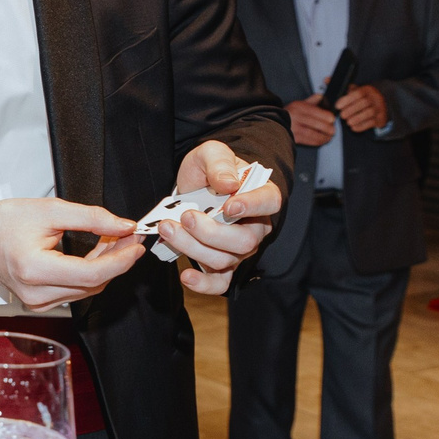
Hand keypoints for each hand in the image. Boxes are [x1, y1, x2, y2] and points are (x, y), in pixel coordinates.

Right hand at [0, 197, 142, 311]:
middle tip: (129, 234)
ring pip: (88, 289)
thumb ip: (91, 218)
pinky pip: (76, 291)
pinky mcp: (39, 302)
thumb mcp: (50, 210)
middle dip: (117, 259)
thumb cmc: (2, 222)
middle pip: (93, 283)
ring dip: (105, 265)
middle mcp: (35, 293)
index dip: (120, 260)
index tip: (137, 244)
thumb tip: (123, 226)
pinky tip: (96, 253)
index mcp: (35, 269)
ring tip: (113, 239)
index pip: (92, 274)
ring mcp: (37, 302)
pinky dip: (91, 273)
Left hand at [157, 139, 282, 295]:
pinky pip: (219, 283)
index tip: (229, 206)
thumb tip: (228, 184)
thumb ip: (219, 163)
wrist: (194, 186)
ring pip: (224, 260)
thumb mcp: (211, 154)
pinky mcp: (220, 265)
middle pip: (244, 241)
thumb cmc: (210, 170)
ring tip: (168, 229)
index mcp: (260, 196)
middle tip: (185, 217)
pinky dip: (202, 284)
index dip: (252, 206)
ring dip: (193, 248)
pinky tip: (185, 275)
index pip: (269, 202)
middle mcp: (255, 227)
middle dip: (211, 232)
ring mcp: (238, 250)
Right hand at [286, 96, 336, 146]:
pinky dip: (316, 141)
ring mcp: (293, 128)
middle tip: (333, 130)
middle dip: (327, 128)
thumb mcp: (299, 104)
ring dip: (323, 137)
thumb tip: (321, 97)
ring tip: (329, 137)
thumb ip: (311, 101)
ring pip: (312, 133)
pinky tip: (322, 141)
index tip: (332, 120)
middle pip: (315, 123)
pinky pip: (307, 140)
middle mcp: (295, 116)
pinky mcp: (293, 137)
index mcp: (298, 107)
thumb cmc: (290, 113)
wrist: (274, 122)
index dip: (326, 116)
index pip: (315, 111)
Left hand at [335, 85, 388, 132]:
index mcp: (367, 90)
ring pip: (369, 113)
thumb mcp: (354, 91)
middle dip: (351, 110)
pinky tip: (353, 127)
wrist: (381, 105)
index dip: (347, 100)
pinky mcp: (381, 118)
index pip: (358, 93)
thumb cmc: (362, 98)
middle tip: (342, 115)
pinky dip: (361, 126)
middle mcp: (375, 98)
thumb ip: (340, 87)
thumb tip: (326, 80)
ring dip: (356, 118)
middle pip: (364, 103)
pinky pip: (372, 123)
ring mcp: (380, 108)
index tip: (337, 106)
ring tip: (347, 122)